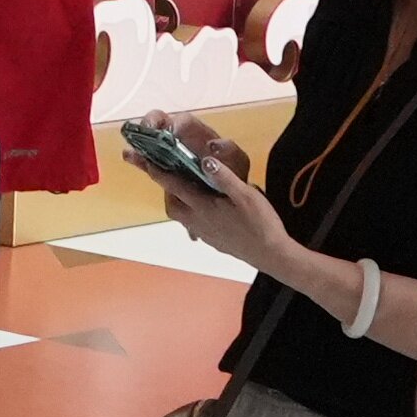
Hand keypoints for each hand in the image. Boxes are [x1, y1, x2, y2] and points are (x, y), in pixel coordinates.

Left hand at [143, 146, 293, 272]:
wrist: (270, 254)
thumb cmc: (260, 223)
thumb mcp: (246, 195)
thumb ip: (224, 178)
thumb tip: (204, 161)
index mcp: (203, 207)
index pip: (174, 187)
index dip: (159, 173)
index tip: (146, 162)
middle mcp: (198, 221)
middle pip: (172, 206)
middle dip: (167, 191)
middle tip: (173, 176)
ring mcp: (205, 234)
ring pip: (182, 218)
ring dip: (179, 203)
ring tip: (190, 190)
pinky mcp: (213, 241)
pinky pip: (194, 226)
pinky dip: (192, 214)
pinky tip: (207, 209)